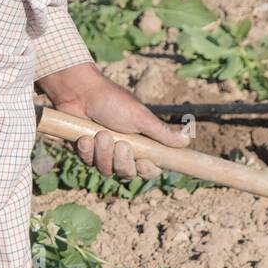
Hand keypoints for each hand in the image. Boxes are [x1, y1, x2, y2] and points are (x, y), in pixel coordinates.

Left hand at [37, 62, 188, 179]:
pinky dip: (87, 150)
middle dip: (122, 160)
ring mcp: (103, 154)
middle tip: (120, 144)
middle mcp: (122, 152)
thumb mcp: (140, 117)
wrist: (80, 93)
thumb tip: (187, 141)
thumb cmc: (112, 101)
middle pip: (127, 173)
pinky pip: (88, 162)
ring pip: (106, 170)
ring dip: (103, 152)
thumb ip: (161, 132)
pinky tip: (85, 137)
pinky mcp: (85, 154)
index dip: (148, 171)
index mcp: (140, 144)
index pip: (149, 168)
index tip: (144, 163)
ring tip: (101, 133)